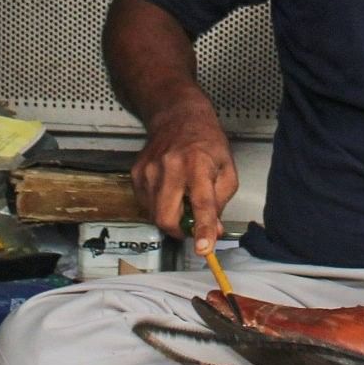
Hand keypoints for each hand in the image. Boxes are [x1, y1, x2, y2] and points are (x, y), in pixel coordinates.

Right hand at [133, 98, 236, 248]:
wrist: (178, 117)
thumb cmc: (207, 143)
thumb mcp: (227, 169)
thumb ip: (221, 202)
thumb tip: (213, 231)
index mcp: (198, 165)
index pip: (201, 203)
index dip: (202, 228)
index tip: (203, 248)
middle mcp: (170, 167)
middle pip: (167, 217)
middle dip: (179, 230)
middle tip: (191, 222)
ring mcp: (149, 170)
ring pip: (154, 215)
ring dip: (170, 216)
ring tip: (180, 196)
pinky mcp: (136, 173)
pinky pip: (146, 204)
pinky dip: (158, 205)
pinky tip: (168, 188)